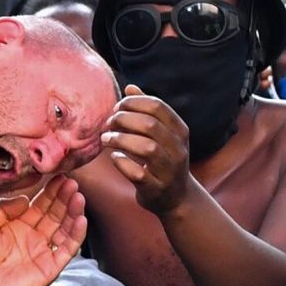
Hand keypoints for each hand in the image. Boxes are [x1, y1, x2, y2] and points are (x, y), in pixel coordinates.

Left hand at [0, 175, 85, 285]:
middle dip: (64, 198)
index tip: (59, 177)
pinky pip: (67, 248)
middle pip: (54, 213)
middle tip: (72, 183)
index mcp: (17, 226)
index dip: (50, 191)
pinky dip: (76, 234)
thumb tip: (24, 198)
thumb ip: (3, 207)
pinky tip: (80, 219)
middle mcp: (33, 237)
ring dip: (73, 212)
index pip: (39, 204)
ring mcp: (43, 251)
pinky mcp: (50, 266)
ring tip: (78, 196)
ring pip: (64, 228)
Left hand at [102, 84, 190, 214]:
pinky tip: (114, 157)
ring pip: (146, 148)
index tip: (117, 108)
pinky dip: (122, 163)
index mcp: (179, 130)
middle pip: (149, 125)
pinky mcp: (156, 188)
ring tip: (106, 139)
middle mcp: (178, 148)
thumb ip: (147, 111)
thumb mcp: (161, 134)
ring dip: (120, 140)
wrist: (176, 198)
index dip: (132, 103)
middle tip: (108, 123)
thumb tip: (130, 87)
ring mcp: (169, 170)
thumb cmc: (162, 160)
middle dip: (123, 120)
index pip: (157, 106)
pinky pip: (138, 173)